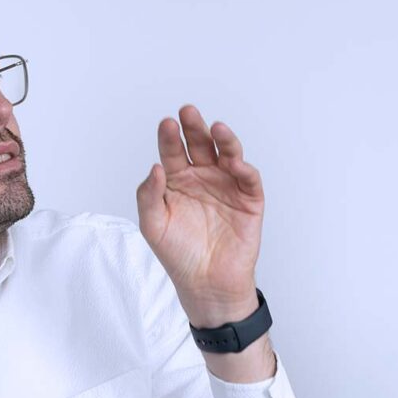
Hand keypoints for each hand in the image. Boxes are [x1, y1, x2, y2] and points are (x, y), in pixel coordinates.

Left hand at [136, 105, 263, 328]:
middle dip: (195, 128)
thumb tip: (155, 167)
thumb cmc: (178, 255)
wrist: (206, 284)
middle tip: (189, 112)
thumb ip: (149, 195)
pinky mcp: (249, 201)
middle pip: (200, 145)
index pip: (173, 151)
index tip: (167, 125)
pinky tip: (234, 162)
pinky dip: (244, 168)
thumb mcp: (153, 225)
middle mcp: (203, 178)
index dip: (170, 137)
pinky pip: (248, 180)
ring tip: (216, 128)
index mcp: (178, 180)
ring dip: (224, 139)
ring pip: (227, 155)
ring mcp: (227, 187)